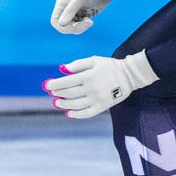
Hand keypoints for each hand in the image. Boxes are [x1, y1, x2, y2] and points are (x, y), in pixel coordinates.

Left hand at [42, 50, 158, 118]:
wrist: (130, 75)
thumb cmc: (110, 66)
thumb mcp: (94, 60)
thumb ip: (78, 64)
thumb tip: (62, 69)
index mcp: (89, 76)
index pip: (66, 82)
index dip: (54, 84)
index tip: (46, 85)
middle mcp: (92, 89)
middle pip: (69, 94)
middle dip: (57, 93)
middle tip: (52, 93)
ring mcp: (97, 99)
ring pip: (75, 105)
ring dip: (63, 104)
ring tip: (57, 102)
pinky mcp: (102, 107)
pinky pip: (87, 113)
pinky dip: (76, 115)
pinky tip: (68, 113)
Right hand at [50, 0, 125, 33]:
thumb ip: (70, 11)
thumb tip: (61, 24)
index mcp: (61, 4)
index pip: (55, 21)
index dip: (63, 27)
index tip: (75, 26)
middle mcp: (66, 9)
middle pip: (64, 27)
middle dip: (75, 27)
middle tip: (87, 23)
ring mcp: (74, 13)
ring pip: (73, 28)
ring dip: (82, 27)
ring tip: (89, 21)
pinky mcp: (82, 16)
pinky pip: (80, 27)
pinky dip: (85, 26)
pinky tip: (90, 19)